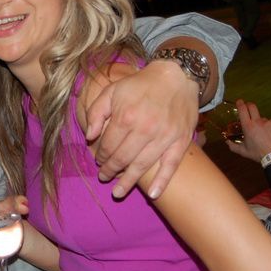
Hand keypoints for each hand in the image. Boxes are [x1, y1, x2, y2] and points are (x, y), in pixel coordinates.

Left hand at [86, 60, 198, 198]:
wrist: (176, 75)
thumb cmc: (140, 84)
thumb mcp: (112, 90)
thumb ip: (96, 113)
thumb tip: (89, 136)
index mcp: (125, 117)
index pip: (108, 145)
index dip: (101, 156)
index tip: (98, 160)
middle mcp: (144, 129)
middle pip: (122, 159)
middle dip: (110, 170)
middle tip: (104, 176)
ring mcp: (164, 137)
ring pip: (142, 166)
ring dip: (128, 181)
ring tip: (117, 192)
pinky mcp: (180, 141)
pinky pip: (170, 166)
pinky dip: (162, 182)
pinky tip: (152, 194)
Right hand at [226, 99, 270, 162]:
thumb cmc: (257, 154)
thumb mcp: (243, 152)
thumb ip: (233, 146)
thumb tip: (226, 142)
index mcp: (248, 126)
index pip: (243, 110)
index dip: (240, 103)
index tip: (239, 101)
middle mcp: (258, 121)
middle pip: (252, 107)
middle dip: (249, 105)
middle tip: (248, 108)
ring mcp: (268, 122)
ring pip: (262, 118)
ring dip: (260, 122)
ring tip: (263, 133)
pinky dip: (270, 126)